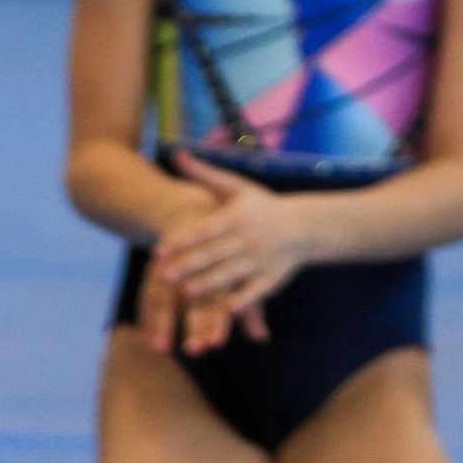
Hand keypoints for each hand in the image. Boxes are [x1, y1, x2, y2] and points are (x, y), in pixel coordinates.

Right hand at [131, 253, 257, 361]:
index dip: (217, 322)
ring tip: (160, 349)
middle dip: (194, 325)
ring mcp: (171, 264)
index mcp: (221, 265)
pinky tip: (144, 336)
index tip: (216, 345)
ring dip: (162, 323)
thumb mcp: (238, 276)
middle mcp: (196, 265)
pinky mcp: (155, 266)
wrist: (195, 213)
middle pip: (194, 298)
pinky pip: (147, 292)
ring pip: (166, 294)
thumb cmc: (224, 254)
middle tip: (194, 351)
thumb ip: (250, 309)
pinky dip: (145, 315)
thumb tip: (263, 338)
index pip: (219, 298)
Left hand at [151, 157, 315, 318]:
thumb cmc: (263, 206)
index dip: (182, 240)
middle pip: (214, 253)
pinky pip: (255, 292)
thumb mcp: (237, 187)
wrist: (303, 226)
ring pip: (231, 273)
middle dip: (189, 265)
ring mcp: (260, 260)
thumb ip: (205, 174)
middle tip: (164, 276)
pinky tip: (225, 310)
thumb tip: (177, 153)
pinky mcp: (271, 279)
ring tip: (186, 292)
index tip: (158, 250)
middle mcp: (248, 238)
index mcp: (237, 216)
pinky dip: (242, 300)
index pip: (205, 229)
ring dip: (209, 283)